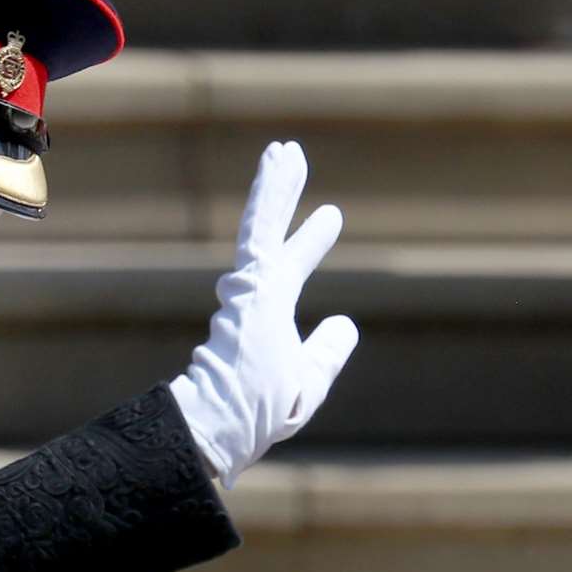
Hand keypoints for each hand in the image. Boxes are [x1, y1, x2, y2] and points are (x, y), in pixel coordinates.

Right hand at [169, 141, 358, 487]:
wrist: (224, 423)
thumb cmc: (260, 412)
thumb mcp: (308, 380)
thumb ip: (326, 351)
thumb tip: (346, 323)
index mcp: (264, 320)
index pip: (290, 268)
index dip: (309, 241)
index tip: (331, 215)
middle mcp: (252, 297)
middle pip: (271, 235)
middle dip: (280, 196)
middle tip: (290, 157)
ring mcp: (248, 288)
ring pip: (263, 224)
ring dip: (276, 184)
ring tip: (285, 148)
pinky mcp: (250, 281)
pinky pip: (261, 228)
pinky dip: (272, 193)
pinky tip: (280, 160)